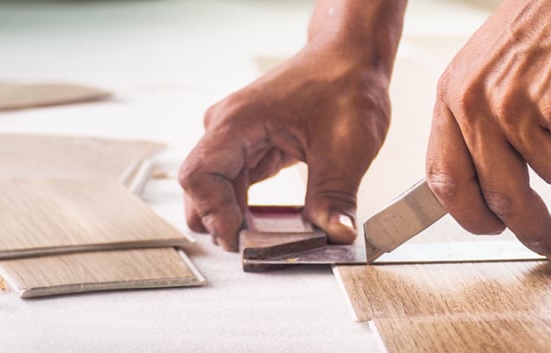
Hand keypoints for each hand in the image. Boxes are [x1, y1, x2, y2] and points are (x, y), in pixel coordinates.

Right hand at [179, 44, 392, 250]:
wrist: (351, 56)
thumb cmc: (345, 83)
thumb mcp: (347, 145)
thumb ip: (336, 194)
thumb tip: (336, 234)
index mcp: (238, 121)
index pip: (199, 176)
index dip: (213, 213)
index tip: (241, 240)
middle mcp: (228, 129)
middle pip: (200, 188)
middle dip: (221, 221)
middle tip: (256, 248)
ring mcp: (237, 138)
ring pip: (216, 190)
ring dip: (235, 217)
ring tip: (267, 241)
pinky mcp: (251, 147)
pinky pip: (236, 186)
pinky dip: (247, 209)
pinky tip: (271, 225)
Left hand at [426, 0, 550, 261]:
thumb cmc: (546, 25)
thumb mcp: (486, 71)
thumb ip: (480, 125)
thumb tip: (490, 184)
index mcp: (452, 97)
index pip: (444, 178)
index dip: (468, 214)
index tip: (489, 228)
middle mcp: (477, 105)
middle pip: (501, 197)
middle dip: (531, 229)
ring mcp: (519, 108)